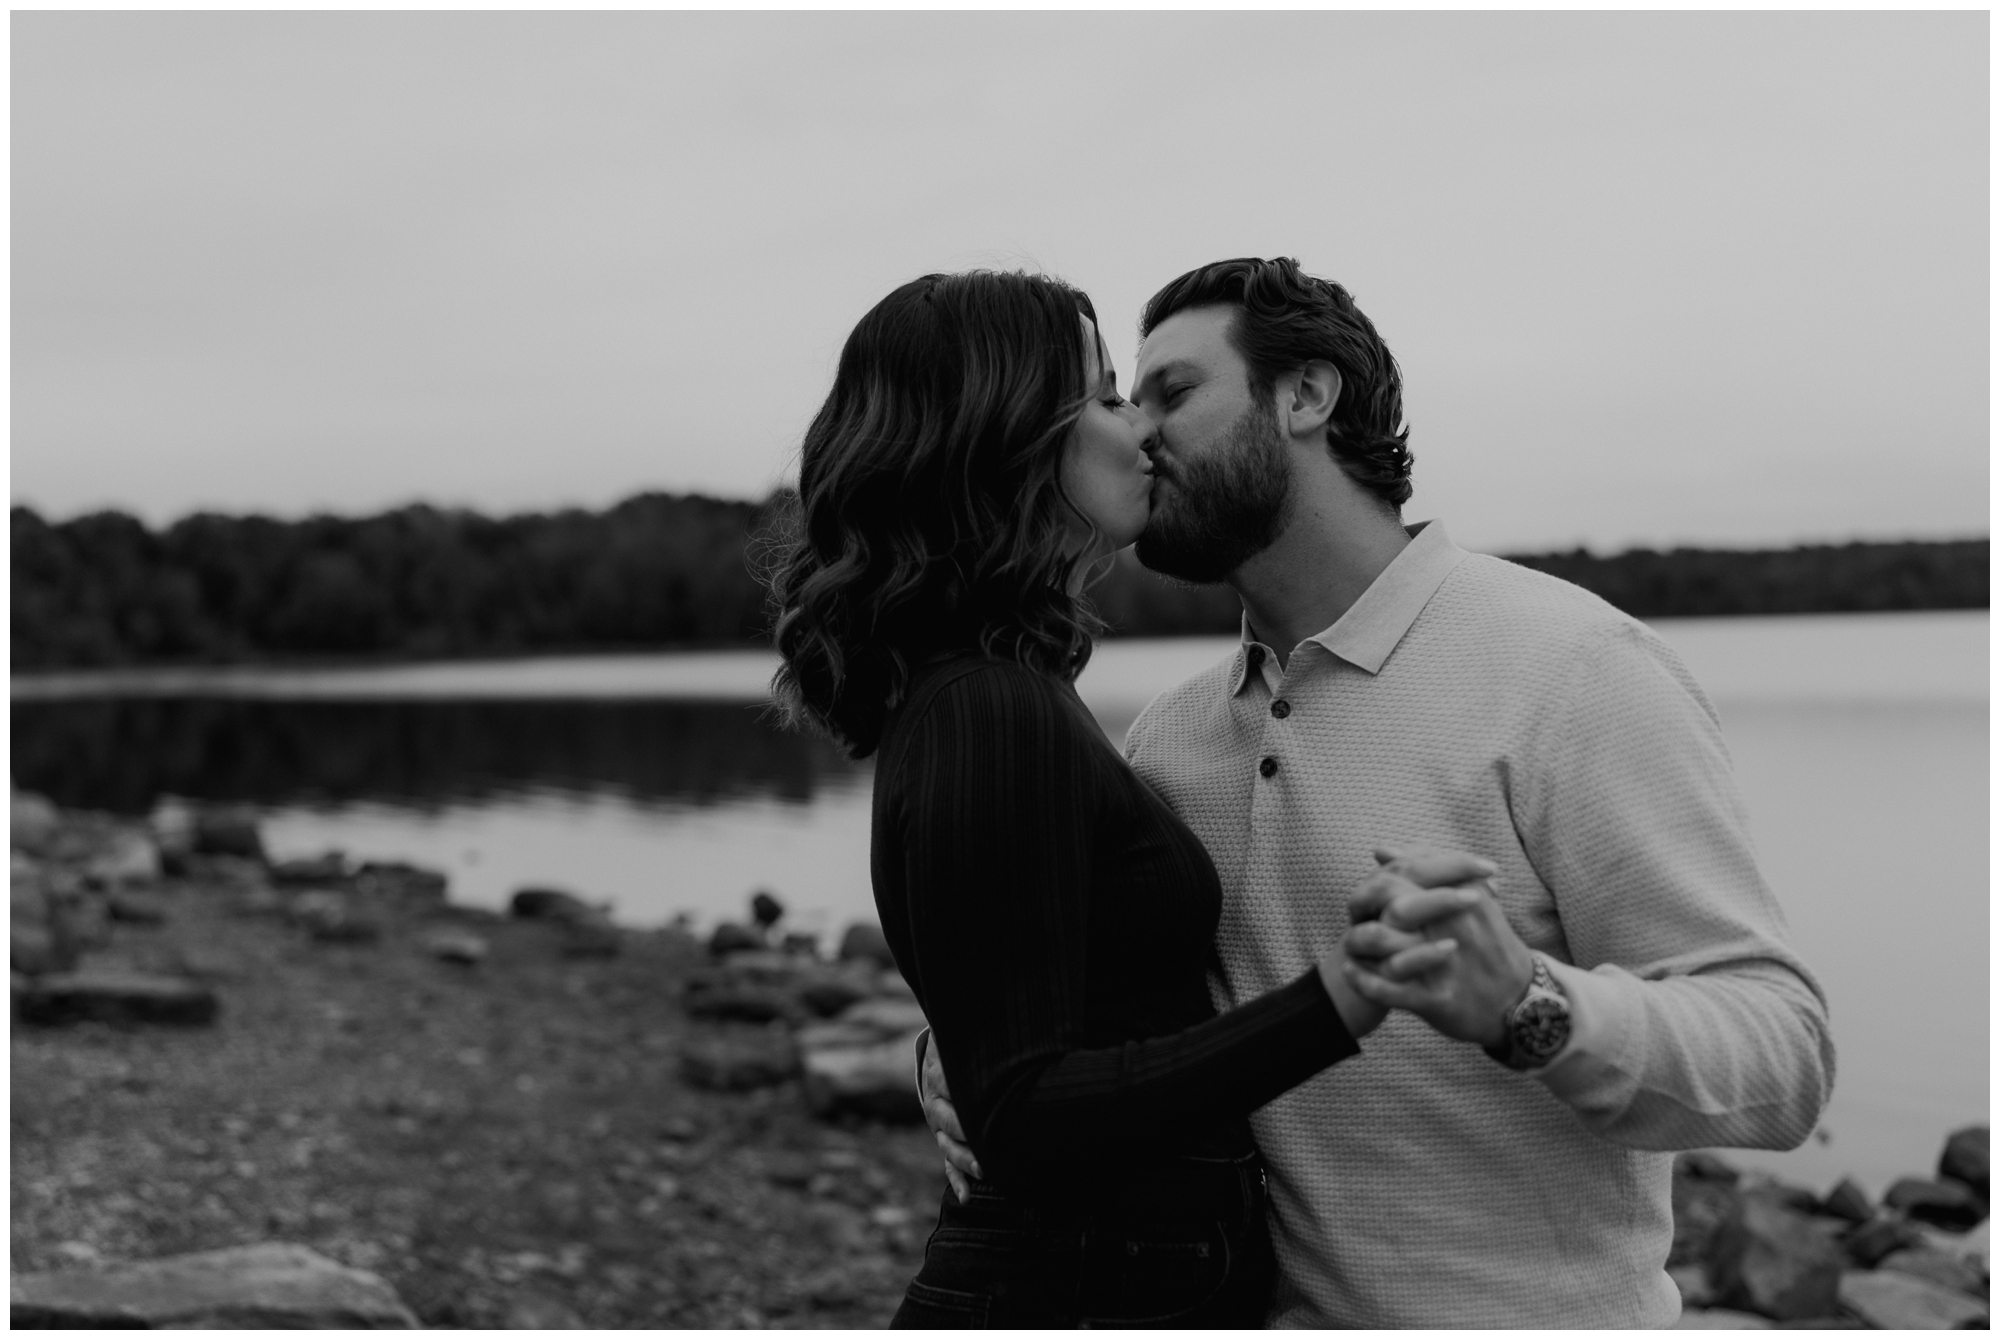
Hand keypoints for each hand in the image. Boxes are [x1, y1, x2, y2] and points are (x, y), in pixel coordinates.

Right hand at [918, 1033, 982, 1197]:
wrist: (939, 1052)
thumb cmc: (961, 1044)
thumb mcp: (962, 1036)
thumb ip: (981, 1035)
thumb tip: (1008, 1022)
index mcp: (938, 1074)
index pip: (949, 1084)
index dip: (966, 1095)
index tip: (989, 1101)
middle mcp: (936, 1102)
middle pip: (948, 1120)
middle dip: (968, 1133)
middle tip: (989, 1145)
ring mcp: (938, 1124)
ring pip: (948, 1146)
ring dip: (965, 1160)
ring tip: (984, 1171)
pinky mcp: (944, 1138)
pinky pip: (948, 1163)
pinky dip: (957, 1180)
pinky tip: (967, 1197)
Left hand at [1343, 848, 1534, 1048]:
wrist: (1522, 1003)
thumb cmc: (1490, 947)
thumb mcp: (1473, 904)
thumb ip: (1433, 873)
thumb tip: (1381, 849)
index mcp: (1464, 901)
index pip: (1409, 874)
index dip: (1381, 881)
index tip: (1375, 892)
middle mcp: (1452, 928)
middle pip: (1392, 905)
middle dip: (1366, 906)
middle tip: (1357, 914)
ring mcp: (1442, 964)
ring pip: (1382, 943)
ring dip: (1357, 940)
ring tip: (1349, 944)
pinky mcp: (1434, 999)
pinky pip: (1385, 988)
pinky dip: (1362, 979)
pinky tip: (1351, 971)